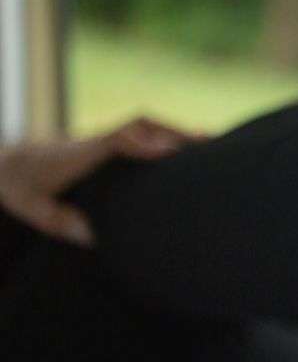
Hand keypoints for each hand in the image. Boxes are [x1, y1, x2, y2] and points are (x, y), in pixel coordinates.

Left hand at [0, 117, 201, 246]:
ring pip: (145, 125)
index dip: (144, 144)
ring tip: (213, 143)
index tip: (170, 152)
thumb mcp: (33, 209)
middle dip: (174, 132)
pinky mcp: (109, 142)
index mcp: (79, 155)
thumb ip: (61, 222)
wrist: (6, 160)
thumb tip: (94, 236)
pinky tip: (191, 146)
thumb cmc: (20, 186)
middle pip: (140, 125)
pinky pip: (143, 132)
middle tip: (209, 144)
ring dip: (176, 131)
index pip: (116, 142)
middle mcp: (96, 140)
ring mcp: (104, 138)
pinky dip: (168, 135)